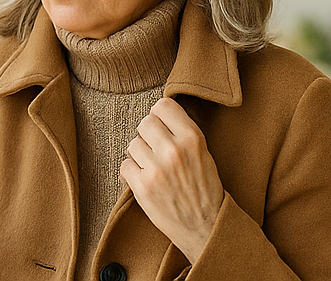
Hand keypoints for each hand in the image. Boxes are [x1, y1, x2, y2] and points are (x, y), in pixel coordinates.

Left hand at [122, 97, 225, 262]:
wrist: (204, 224)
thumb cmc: (205, 187)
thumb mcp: (203, 152)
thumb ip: (183, 133)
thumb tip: (158, 115)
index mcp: (192, 138)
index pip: (163, 106)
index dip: (160, 114)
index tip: (162, 124)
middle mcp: (174, 150)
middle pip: (145, 123)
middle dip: (148, 133)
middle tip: (155, 146)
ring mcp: (156, 169)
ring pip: (133, 144)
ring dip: (140, 154)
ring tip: (153, 165)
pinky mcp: (142, 188)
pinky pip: (125, 166)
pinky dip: (132, 172)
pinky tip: (145, 179)